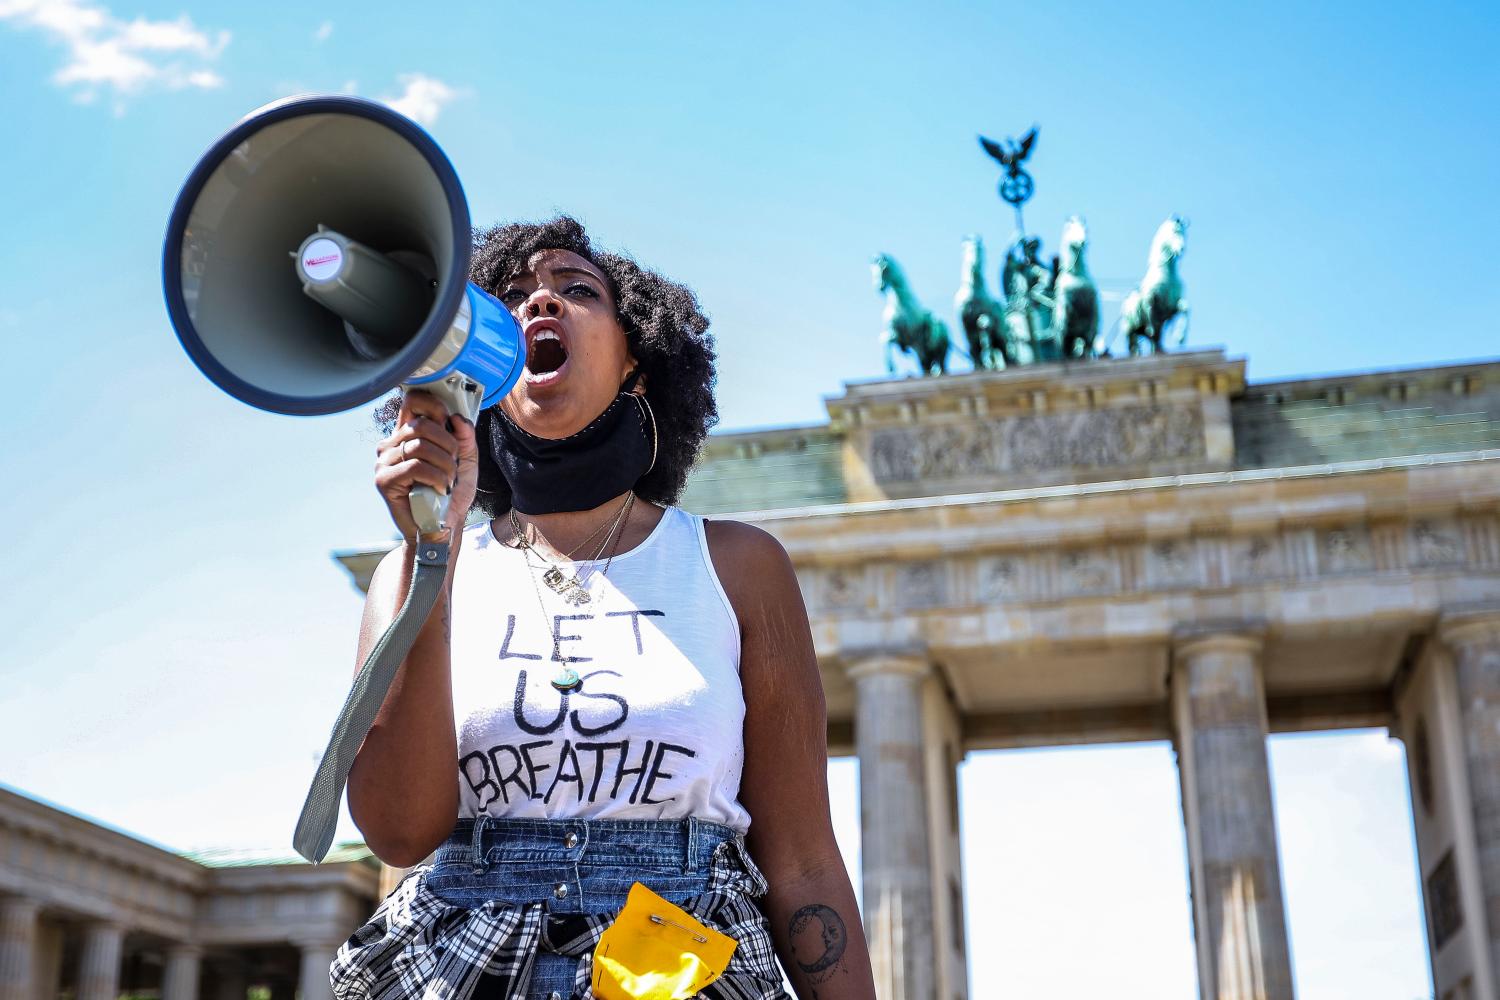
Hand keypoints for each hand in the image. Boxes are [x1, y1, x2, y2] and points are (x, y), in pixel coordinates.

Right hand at [374, 390, 478, 539]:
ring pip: (420, 446)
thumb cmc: (449, 493)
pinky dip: (436, 477)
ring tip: (448, 480)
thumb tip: (457, 418)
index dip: (434, 405)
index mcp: (408, 434)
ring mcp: (384, 461)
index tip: (449, 422)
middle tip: (454, 464)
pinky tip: (440, 489)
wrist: (442, 527)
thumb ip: (465, 437)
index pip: (413, 401)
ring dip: (445, 465)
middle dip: (448, 445)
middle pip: (421, 424)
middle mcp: (392, 444)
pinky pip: (414, 466)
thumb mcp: (465, 460)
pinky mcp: (384, 480)